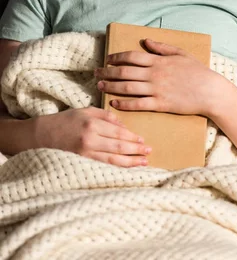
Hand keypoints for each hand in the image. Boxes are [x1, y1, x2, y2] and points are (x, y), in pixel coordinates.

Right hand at [32, 106, 151, 167]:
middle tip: (149, 152)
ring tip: (143, 163)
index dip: (132, 137)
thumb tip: (123, 126)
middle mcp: (90, 139)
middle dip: (136, 150)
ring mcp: (86, 152)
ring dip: (130, 161)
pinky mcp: (82, 161)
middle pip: (118, 146)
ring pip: (113, 159)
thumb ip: (106, 116)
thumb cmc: (66, 120)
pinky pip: (103, 166)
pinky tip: (126, 169)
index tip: (143, 140)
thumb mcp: (86, 111)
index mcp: (92, 123)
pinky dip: (117, 168)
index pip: (118, 132)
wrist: (42, 135)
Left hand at [95, 38, 216, 115]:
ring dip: (111, 87)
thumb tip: (145, 40)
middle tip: (96, 73)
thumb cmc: (197, 71)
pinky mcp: (160, 105)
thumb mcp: (181, 53)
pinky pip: (137, 104)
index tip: (107, 58)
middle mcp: (154, 74)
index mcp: (159, 61)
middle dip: (107, 72)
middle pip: (124, 72)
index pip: (131, 56)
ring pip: (127, 88)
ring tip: (100, 87)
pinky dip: (123, 104)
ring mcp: (156, 90)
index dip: (116, 57)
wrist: (210, 91)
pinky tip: (114, 103)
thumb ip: (162, 47)